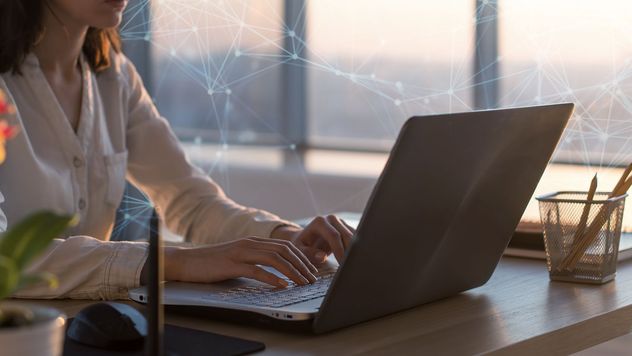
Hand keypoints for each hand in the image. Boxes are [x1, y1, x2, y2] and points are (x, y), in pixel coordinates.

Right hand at [156, 237, 317, 287]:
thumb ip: (256, 260)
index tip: (311, 270)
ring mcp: (241, 252)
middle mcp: (250, 243)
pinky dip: (272, 278)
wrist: (186, 261)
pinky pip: (256, 270)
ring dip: (292, 271)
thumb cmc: (212, 263)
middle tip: (312, 278)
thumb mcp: (238, 258)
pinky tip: (282, 285)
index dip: (302, 257)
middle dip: (302, 264)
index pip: (285, 246)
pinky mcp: (232, 264)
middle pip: (284, 250)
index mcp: (253, 241)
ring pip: (274, 259)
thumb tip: (277, 272)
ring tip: (303, 282)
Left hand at [273, 215, 354, 264]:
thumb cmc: (302, 246)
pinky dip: (356, 250)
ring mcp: (341, 222)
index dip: (340, 250)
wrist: (305, 239)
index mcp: (319, 222)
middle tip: (351, 268)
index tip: (342, 265)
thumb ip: (309, 253)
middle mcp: (332, 219)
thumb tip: (322, 257)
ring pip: (354, 237)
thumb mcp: (300, 250)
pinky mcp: (347, 227)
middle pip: (347, 235)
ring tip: (354, 266)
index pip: (334, 236)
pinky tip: (355, 261)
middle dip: (350, 252)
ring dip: (355, 251)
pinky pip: (356, 239)